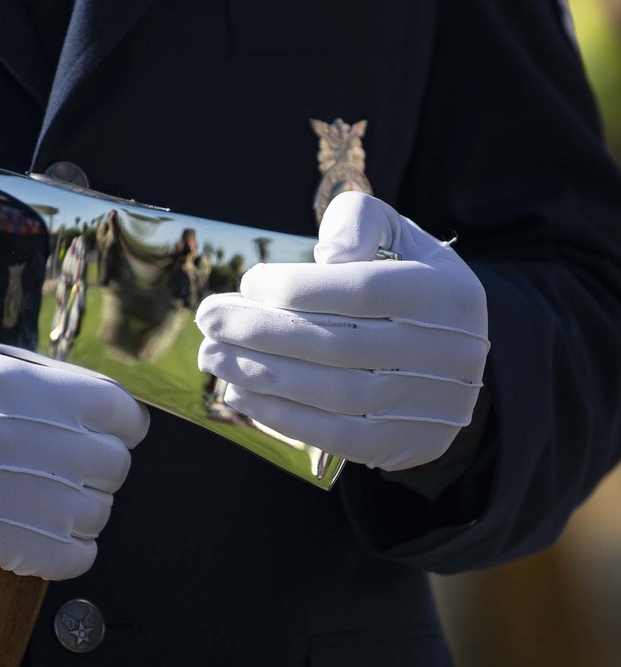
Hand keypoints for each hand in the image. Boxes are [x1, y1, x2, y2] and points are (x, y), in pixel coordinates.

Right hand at [0, 322, 149, 579]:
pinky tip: (44, 538)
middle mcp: (18, 435)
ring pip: (97, 512)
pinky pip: (73, 556)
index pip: (115, 407)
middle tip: (71, 471)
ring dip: (82, 512)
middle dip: (99, 469)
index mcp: (11, 384)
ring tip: (52, 505)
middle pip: (112, 463)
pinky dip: (68, 551)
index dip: (120, 423)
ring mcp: (8, 492)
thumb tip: (67, 377)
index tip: (108, 432)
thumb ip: (11, 357)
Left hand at [196, 192, 488, 470]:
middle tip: (209, 319)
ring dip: (259, 375)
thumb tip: (328, 256)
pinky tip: (238, 392)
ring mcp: (425, 405)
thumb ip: (360, 223)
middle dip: (260, 331)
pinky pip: (334, 435)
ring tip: (212, 355)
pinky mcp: (402, 443)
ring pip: (330, 394)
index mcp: (442, 293)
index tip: (249, 281)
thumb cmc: (407, 282)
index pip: (360, 290)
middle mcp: (444, 353)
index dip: (296, 287)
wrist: (457, 360)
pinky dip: (280, 416)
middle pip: (337, 345)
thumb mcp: (398, 236)